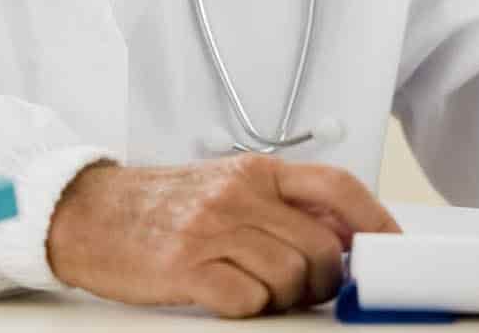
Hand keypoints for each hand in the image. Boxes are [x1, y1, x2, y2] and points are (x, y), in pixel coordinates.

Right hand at [45, 154, 399, 315]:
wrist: (88, 214)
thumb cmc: (161, 205)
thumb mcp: (227, 187)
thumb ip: (282, 204)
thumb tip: (343, 234)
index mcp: (257, 172)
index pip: (337, 188)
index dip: (374, 221)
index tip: (389, 248)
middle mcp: (239, 195)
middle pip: (320, 246)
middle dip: (323, 279)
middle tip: (303, 288)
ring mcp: (213, 231)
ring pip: (289, 276)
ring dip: (283, 297)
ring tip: (257, 290)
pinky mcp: (187, 268)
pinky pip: (247, 300)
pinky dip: (247, 306)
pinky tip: (229, 296)